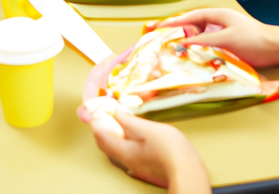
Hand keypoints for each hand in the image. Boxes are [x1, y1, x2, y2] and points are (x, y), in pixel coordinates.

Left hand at [85, 112, 210, 192]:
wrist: (187, 170)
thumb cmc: (168, 148)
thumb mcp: (147, 129)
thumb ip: (129, 121)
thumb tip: (114, 113)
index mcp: (122, 151)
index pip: (100, 135)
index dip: (94, 121)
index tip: (91, 108)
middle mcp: (125, 159)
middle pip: (106, 143)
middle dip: (101, 127)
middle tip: (102, 112)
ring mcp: (135, 163)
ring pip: (115, 146)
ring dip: (112, 132)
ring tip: (115, 118)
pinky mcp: (145, 162)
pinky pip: (126, 148)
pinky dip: (122, 136)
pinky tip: (132, 130)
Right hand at [147, 8, 278, 68]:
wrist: (278, 49)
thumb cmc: (254, 40)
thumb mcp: (225, 40)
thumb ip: (203, 42)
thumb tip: (182, 45)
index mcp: (218, 15)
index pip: (190, 17)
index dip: (173, 22)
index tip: (157, 27)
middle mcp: (219, 23)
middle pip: (192, 27)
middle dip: (177, 34)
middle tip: (160, 42)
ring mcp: (223, 35)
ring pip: (199, 39)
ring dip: (187, 46)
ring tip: (171, 53)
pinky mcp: (228, 47)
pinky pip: (208, 49)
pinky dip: (198, 53)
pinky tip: (191, 62)